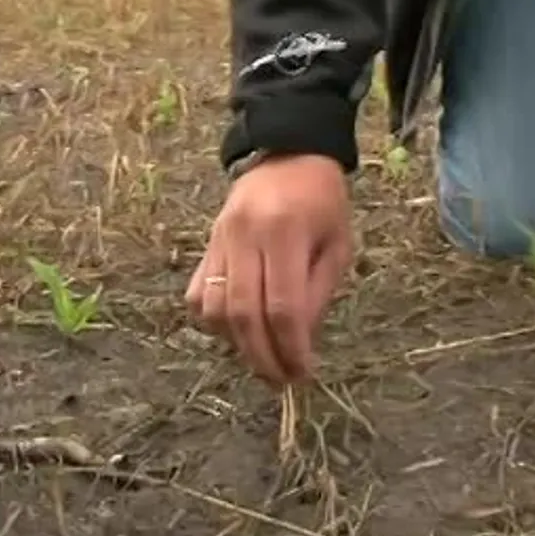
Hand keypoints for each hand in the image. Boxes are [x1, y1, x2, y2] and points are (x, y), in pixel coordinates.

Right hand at [186, 154, 352, 384]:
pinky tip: (238, 332)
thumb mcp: (337, 246)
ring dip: (236, 345)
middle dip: (262, 357)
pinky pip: (197, 294)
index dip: (291, 348)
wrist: (289, 155)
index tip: (303, 373)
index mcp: (286, 232)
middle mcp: (245, 235)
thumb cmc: (323, 203)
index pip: (283, 307)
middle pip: (244, 314)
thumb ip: (317, 294)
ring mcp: (219, 240)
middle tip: (281, 380)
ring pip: (214, 308)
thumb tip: (299, 344)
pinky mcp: (205, 244)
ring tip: (262, 360)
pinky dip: (213, 323)